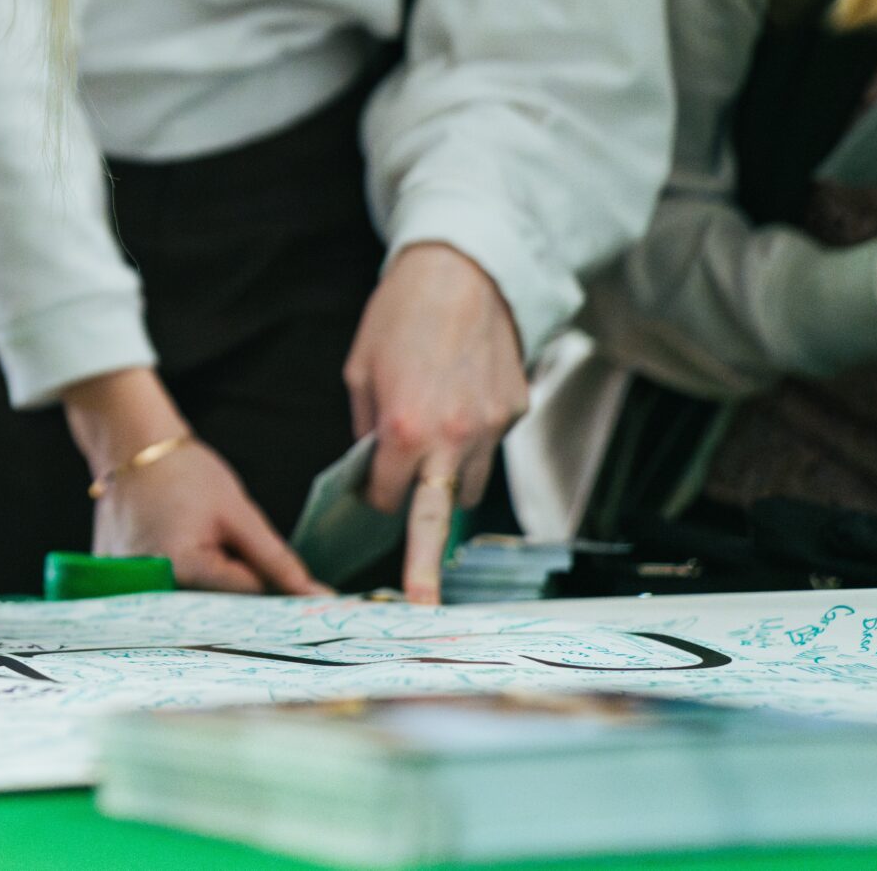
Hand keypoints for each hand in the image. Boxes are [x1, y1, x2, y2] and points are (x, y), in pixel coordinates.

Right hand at [64, 367, 325, 595]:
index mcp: (184, 569)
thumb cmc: (185, 471)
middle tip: (228, 548)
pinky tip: (173, 544)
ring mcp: (126, 584)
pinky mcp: (115, 578)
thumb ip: (276, 560)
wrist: (131, 444)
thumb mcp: (239, 513)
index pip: (246, 596)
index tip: (277, 574)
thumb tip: (316, 596)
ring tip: (194, 539)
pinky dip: (175, 578)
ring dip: (205, 585)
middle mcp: (150, 586)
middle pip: (214, 607)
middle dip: (234, 588)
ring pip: (188, 602)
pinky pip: (159, 592)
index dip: (268, 584)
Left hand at [343, 242, 527, 602]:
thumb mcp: (360, 372)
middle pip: (437, 516)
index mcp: (404, 430)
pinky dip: (473, 443)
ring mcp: (491, 429)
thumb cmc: (399, 315)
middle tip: (422, 606)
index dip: (376, 499)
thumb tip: (371, 471)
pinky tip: (460, 404)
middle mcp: (452, 438)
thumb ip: (366, 431)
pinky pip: (491, 448)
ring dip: (449, 483)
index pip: (388, 499)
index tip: (371, 496)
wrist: (461, 271)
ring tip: (436, 445)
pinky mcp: (516, 412)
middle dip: (425, 565)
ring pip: (470, 487)